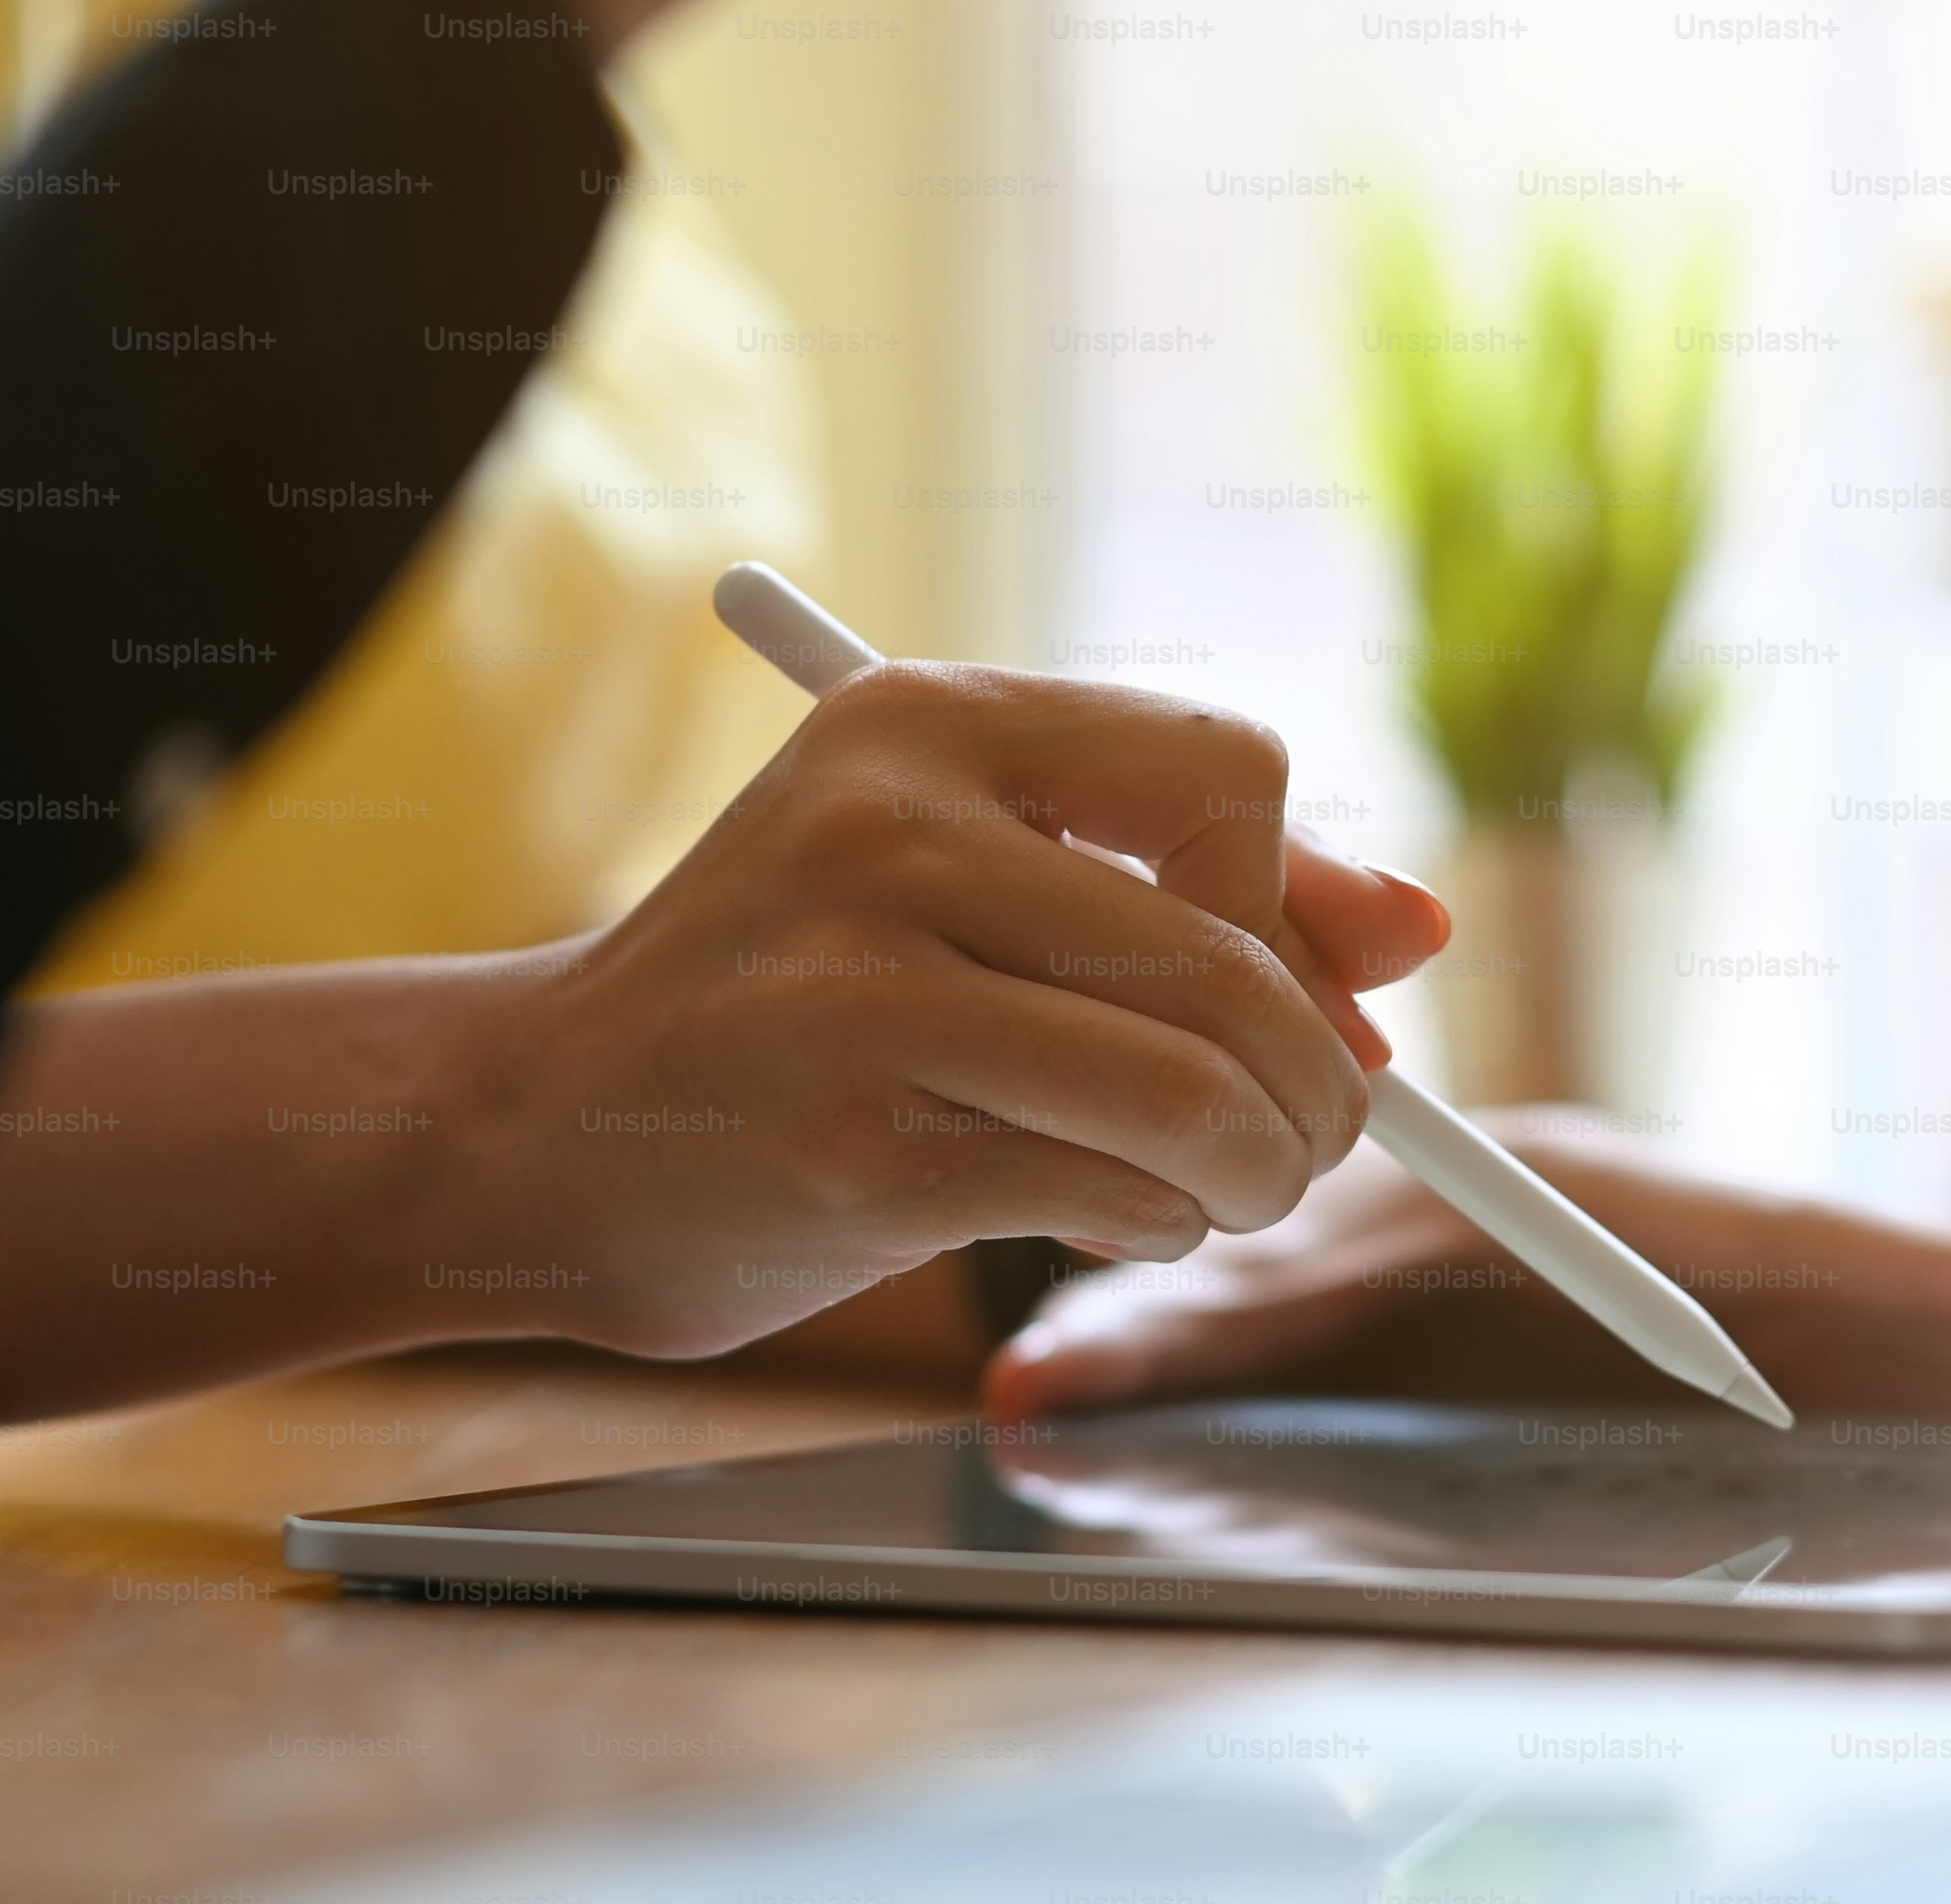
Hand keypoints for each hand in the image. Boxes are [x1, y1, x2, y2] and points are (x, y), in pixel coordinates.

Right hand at [425, 662, 1446, 1359]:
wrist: (533, 1134)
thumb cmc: (781, 1003)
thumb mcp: (961, 881)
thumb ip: (1183, 886)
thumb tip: (1417, 933)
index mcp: (921, 723)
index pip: (1227, 771)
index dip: (1302, 902)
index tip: (1305, 996)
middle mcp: (889, 833)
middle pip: (1234, 958)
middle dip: (1316, 1084)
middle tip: (1304, 1142)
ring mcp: (864, 995)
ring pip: (1197, 1091)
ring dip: (1255, 1172)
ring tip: (1216, 1188)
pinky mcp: (862, 1153)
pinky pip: (1118, 1198)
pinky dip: (1152, 1227)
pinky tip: (1091, 1220)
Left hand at [981, 1112, 1950, 1429]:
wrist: (1193, 1068)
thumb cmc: (1203, 1153)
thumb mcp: (1181, 1260)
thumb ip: (1117, 1321)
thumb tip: (1035, 1384)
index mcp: (1555, 1176)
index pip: (1753, 1228)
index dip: (1907, 1260)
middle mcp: (1622, 1203)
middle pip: (1840, 1260)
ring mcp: (1643, 1245)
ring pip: (1839, 1287)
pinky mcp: (1646, 1283)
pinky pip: (1798, 1316)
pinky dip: (1914, 1349)